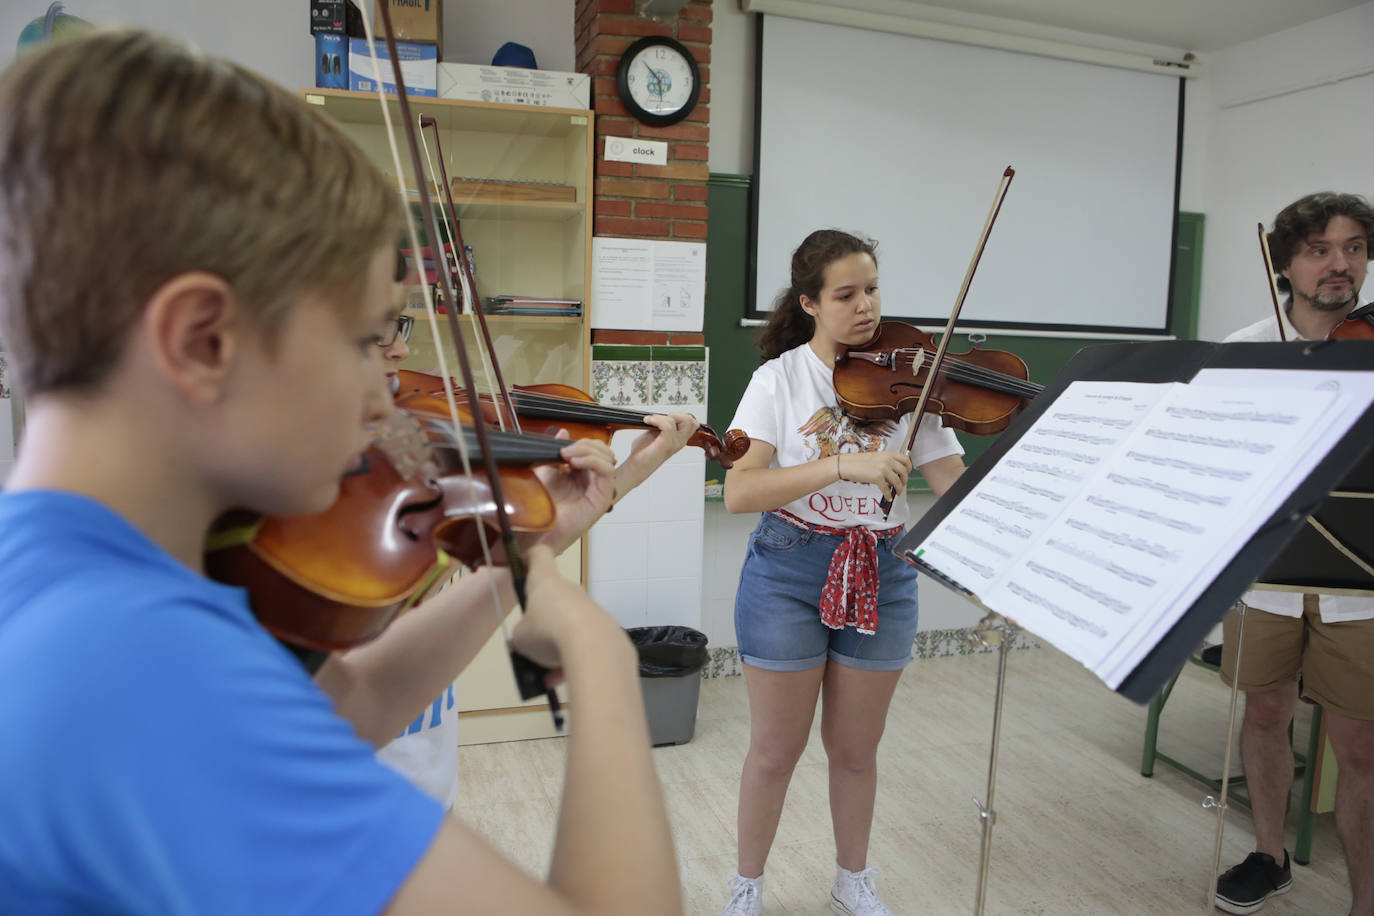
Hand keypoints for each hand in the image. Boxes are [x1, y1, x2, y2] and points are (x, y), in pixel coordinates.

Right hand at [508, 545, 596, 680]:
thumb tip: (528, 641)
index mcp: (546, 582)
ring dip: (557, 647)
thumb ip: (522, 635)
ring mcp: (591, 609)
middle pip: (554, 598)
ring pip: (568, 626)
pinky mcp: (607, 630)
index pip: (539, 556)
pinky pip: (584, 643)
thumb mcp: (520, 637)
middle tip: (531, 644)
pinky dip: (573, 659)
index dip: (530, 558)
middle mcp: (571, 590)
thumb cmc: (547, 632)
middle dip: (542, 622)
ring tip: (545, 674)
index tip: (523, 565)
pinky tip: (561, 679)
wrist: (593, 648)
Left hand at [530, 433, 615, 554]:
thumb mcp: (546, 472)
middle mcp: (593, 481)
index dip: (580, 443)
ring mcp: (599, 490)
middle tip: (564, 450)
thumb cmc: (541, 509)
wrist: (538, 532)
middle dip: (585, 444)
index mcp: (582, 475)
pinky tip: (575, 463)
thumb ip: (554, 452)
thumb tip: (563, 432)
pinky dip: (593, 462)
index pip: (593, 449)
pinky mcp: (602, 498)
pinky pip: (607, 472)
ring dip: (588, 451)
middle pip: (603, 451)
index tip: (560, 445)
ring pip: (607, 458)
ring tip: (567, 456)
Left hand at [625, 412, 698, 471]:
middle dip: (677, 414)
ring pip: (684, 420)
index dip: (680, 415)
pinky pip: (668, 426)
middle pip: (691, 420)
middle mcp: (680, 441)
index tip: (665, 417)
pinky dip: (657, 419)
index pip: (692, 423)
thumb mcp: (656, 434)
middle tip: (661, 418)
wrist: (637, 466)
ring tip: (653, 420)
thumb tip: (661, 414)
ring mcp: (675, 443)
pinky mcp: (666, 445)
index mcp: (679, 438)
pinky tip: (647, 421)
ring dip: (666, 416)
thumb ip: (663, 425)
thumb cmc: (644, 452)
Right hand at [838, 450, 911, 495]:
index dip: (909, 467)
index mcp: (888, 454)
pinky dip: (889, 495)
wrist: (847, 465)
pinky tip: (888, 497)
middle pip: (904, 472)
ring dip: (899, 489)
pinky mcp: (877, 478)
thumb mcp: (876, 457)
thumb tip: (895, 472)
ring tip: (897, 492)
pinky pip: (887, 489)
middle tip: (902, 485)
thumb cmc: (859, 462)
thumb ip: (887, 462)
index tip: (907, 473)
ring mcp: (883, 469)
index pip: (905, 459)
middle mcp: (887, 460)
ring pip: (897, 482)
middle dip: (905, 480)